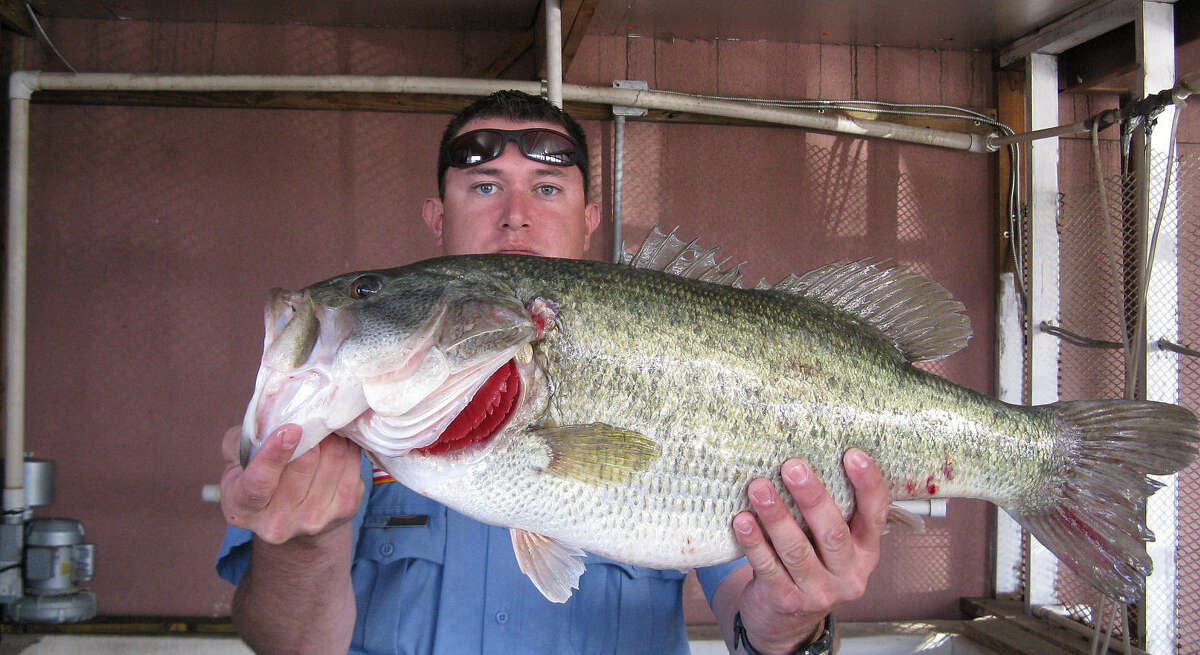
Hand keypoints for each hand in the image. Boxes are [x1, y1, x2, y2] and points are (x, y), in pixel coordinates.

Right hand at [220, 424, 364, 544]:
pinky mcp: (345, 510)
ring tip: (322, 429)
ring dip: (331, 436)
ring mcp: (313, 520)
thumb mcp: (237, 458)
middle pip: (306, 463)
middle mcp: (278, 522)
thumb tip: (273, 412)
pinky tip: (337, 443)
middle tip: (311, 416)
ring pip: (334, 459)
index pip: (259, 481)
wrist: (288, 517)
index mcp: (243, 507)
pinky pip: (353, 463)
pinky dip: (347, 445)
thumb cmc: (256, 477)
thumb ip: (246, 436)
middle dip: (311, 432)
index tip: (292, 428)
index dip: (275, 454)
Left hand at [731, 449, 887, 653]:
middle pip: (833, 533)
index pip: (876, 515)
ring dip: (776, 516)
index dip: (868, 484)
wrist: (787, 622)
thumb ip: (826, 513)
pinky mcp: (786, 601)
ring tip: (758, 488)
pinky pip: (768, 567)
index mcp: (866, 552)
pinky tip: (741, 521)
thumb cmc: (809, 566)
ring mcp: (819, 592)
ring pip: (797, 550)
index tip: (853, 454)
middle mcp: (848, 574)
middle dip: (812, 497)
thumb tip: (802, 459)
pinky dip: (754, 542)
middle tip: (793, 467)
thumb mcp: (829, 545)